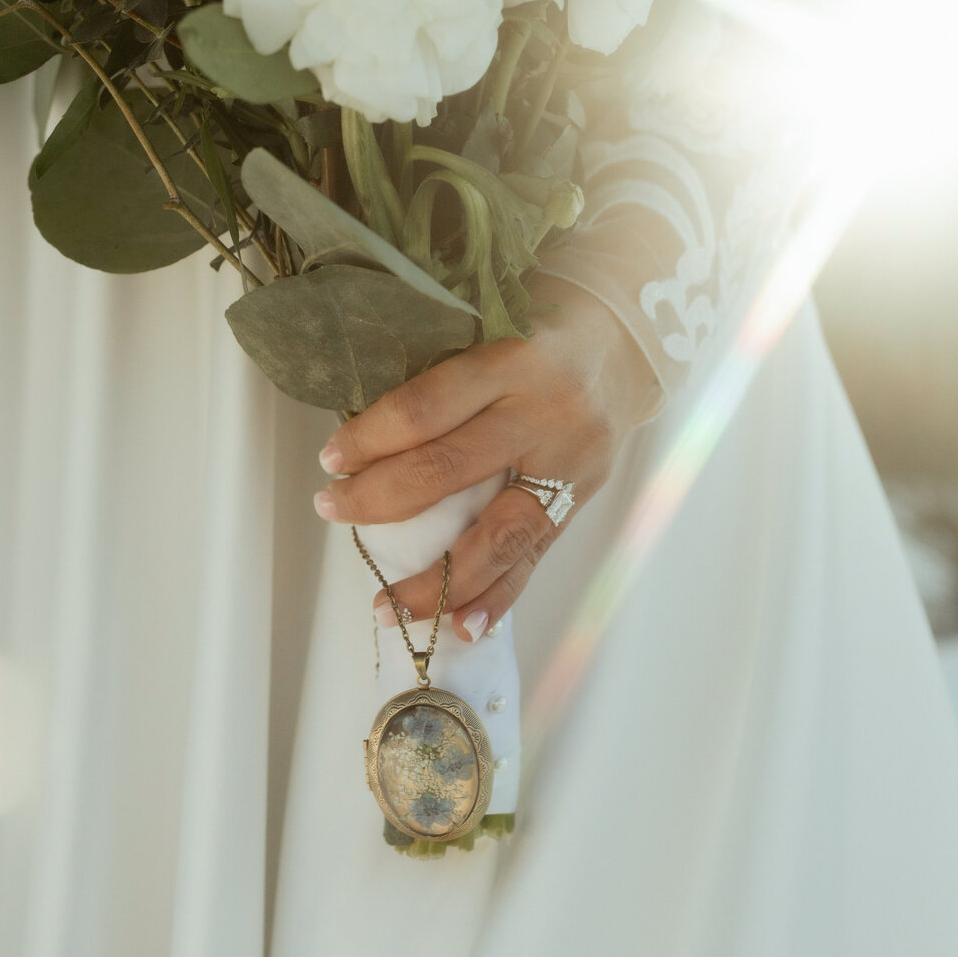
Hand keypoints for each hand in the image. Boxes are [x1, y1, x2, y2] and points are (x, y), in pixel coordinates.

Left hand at [312, 277, 660, 640]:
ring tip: (388, 608)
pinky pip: (534, 556)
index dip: (370, 438)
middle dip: (380, 501)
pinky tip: (463, 625)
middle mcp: (545, 413)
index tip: (330, 460)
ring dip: (436, 579)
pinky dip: (497, 596)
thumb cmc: (539, 331)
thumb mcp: (493, 331)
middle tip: (332, 510)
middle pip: (449, 470)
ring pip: (496, 534)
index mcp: (513, 359)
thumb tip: (367, 440)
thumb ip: (446, 378)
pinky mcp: (584, 498)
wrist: (626, 342)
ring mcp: (570, 463)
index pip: (426, 408)